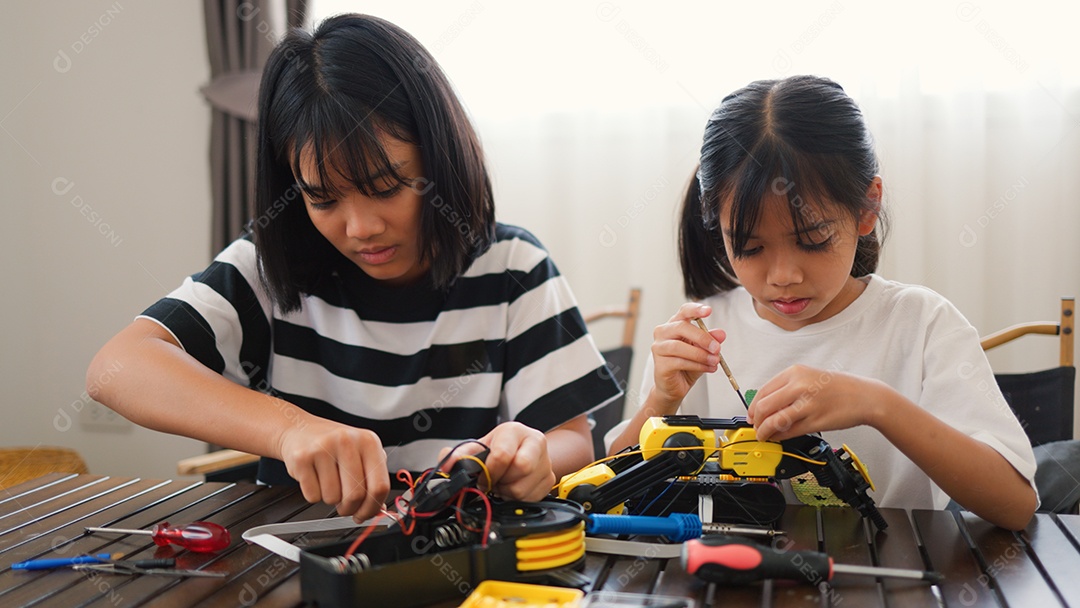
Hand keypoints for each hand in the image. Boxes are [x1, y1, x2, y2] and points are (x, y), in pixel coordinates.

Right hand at [277, 417, 389, 521]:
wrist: (301, 429)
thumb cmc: (333, 445)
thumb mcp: (360, 454)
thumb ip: (372, 479)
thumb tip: (379, 509)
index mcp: (368, 441)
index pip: (379, 486)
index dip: (373, 508)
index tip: (365, 514)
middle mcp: (347, 441)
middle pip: (356, 495)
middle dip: (349, 508)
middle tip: (344, 507)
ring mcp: (323, 448)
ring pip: (332, 498)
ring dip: (330, 499)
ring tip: (327, 483)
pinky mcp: (302, 458)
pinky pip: (313, 496)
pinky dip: (314, 495)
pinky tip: (314, 478)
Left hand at [439, 422, 553, 501]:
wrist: (522, 450)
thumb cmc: (500, 447)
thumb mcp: (479, 447)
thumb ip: (459, 455)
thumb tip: (445, 466)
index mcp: (515, 431)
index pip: (503, 454)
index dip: (489, 471)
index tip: (483, 475)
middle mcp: (534, 443)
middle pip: (519, 469)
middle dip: (501, 480)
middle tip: (494, 480)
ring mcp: (545, 462)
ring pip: (523, 489)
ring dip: (507, 492)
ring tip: (502, 484)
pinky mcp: (549, 479)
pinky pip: (530, 499)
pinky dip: (517, 499)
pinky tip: (511, 488)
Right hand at [649, 303, 726, 411]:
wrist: (675, 387)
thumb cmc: (687, 365)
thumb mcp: (703, 350)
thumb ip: (711, 341)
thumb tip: (721, 334)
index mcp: (674, 325)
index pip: (683, 312)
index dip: (695, 309)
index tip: (709, 311)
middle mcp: (663, 333)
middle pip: (681, 327)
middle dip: (702, 337)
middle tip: (717, 347)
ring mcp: (659, 348)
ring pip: (679, 346)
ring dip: (700, 354)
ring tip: (714, 361)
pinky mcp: (660, 365)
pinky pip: (679, 362)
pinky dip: (697, 365)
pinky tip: (708, 368)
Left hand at [747, 365, 883, 440]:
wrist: (865, 397)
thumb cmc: (840, 388)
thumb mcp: (810, 377)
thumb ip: (788, 388)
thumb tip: (766, 404)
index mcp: (795, 373)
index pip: (763, 391)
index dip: (752, 407)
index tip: (751, 415)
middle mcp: (799, 386)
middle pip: (764, 406)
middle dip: (755, 420)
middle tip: (755, 427)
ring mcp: (807, 404)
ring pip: (774, 421)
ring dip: (764, 432)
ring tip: (763, 435)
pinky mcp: (815, 421)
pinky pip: (789, 431)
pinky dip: (778, 436)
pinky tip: (777, 437)